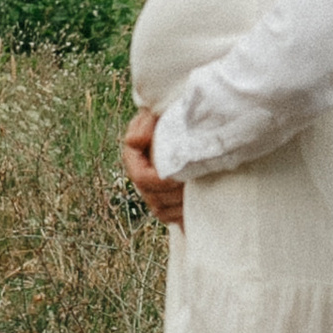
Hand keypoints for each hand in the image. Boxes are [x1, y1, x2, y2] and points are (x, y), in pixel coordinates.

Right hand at [122, 102, 185, 228]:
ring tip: (198, 195)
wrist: (187, 126)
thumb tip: (135, 141)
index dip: (160, 181)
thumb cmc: (169, 117)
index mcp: (134, 158)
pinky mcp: (167, 203)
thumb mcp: (155, 113)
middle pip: (154, 198)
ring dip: (179, 206)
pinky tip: (197, 207)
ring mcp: (153, 193)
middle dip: (174, 195)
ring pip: (162, 211)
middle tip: (195, 186)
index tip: (180, 177)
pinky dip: (183, 216)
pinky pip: (172, 219)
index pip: (142, 178)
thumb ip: (144, 123)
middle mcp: (141, 179)